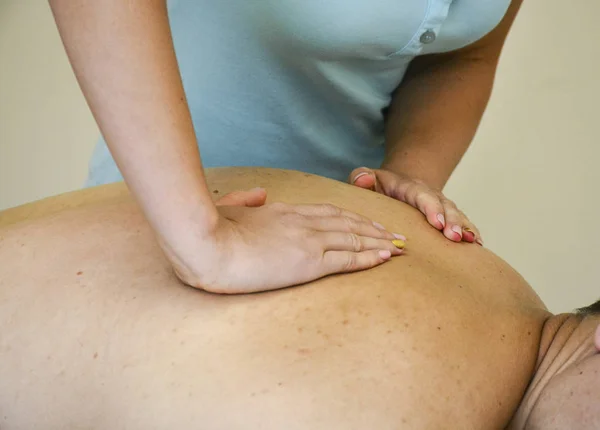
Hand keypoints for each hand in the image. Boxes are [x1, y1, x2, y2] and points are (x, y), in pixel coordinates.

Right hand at [162, 188, 405, 293]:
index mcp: (284, 212)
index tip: (367, 222)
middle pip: (347, 222)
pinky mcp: (308, 262)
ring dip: (379, 241)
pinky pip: (347, 258)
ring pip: (353, 237)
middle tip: (395, 232)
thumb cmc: (210, 231)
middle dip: (374, 227)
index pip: (327, 212)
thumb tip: (260, 193)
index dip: (351, 217)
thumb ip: (247, 200)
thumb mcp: (228, 209)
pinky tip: (385, 257)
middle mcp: (301, 222)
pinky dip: (369, 256)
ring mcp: (307, 240)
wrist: (206, 246)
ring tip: (399, 245)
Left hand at [349, 167, 481, 244]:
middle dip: (451, 221)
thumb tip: (363, 180)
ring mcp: (440, 206)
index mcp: (409, 187)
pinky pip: (461, 222)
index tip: (437, 222)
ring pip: (456, 214)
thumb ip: (361, 177)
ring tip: (471, 242)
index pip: (421, 195)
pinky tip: (478, 244)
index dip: (431, 208)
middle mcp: (429, 195)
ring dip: (464, 227)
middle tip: (454, 236)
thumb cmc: (379, 185)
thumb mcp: (367, 178)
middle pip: (444, 206)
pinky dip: (470, 231)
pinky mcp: (446, 216)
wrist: (399, 182)